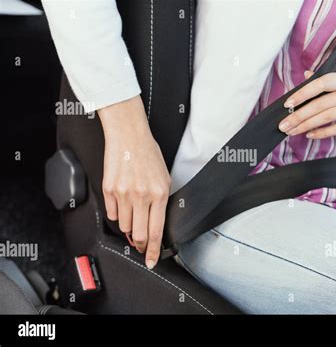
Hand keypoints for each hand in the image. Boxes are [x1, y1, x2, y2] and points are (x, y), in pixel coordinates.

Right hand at [98, 96, 170, 268]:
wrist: (129, 136)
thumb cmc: (149, 156)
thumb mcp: (164, 179)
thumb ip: (160, 204)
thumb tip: (153, 226)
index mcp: (159, 194)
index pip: (156, 231)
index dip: (154, 250)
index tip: (152, 260)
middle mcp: (141, 196)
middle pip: (139, 235)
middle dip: (141, 243)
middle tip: (141, 243)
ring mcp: (123, 194)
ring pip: (125, 226)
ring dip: (130, 225)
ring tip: (134, 209)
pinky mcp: (108, 190)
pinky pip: (112, 214)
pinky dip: (118, 213)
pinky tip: (123, 201)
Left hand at [279, 71, 335, 139]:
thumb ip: (322, 83)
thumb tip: (306, 75)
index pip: (321, 83)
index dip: (303, 93)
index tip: (287, 104)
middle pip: (321, 103)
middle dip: (299, 115)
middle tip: (284, 125)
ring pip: (327, 116)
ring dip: (307, 125)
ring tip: (293, 131)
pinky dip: (322, 133)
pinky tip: (310, 134)